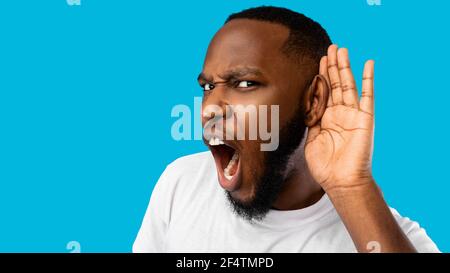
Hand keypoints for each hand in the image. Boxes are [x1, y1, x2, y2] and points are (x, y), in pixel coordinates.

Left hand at [305, 44, 374, 192]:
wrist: (341, 181)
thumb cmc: (324, 166)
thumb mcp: (311, 140)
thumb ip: (311, 121)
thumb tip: (305, 106)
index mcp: (326, 118)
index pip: (324, 91)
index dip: (322, 75)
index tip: (319, 59)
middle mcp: (340, 113)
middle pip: (336, 84)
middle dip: (332, 66)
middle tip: (331, 47)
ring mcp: (353, 114)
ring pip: (348, 84)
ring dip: (344, 67)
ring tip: (341, 49)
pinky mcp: (365, 118)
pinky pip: (368, 95)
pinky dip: (368, 79)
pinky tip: (368, 63)